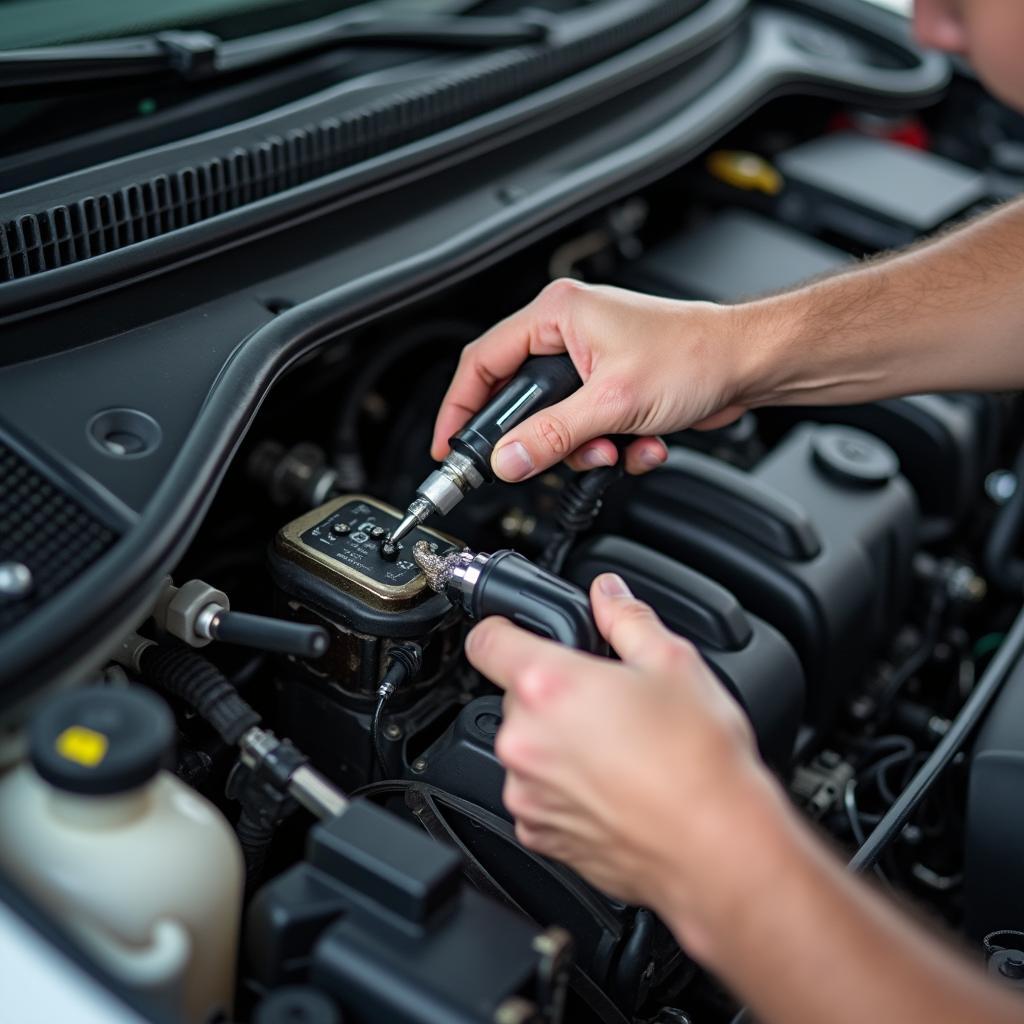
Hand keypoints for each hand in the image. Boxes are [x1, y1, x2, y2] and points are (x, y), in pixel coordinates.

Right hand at [431, 279, 753, 481]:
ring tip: (616, 448)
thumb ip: (553, 435)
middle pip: (521, 400)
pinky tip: (642, 443)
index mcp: (557, 314)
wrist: (750, 365)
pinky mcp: (614, 388)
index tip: (451, 447)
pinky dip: (612, 445)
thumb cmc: (696, 355)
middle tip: (545, 461)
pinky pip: (589, 428)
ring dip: (585, 448)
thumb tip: (508, 459)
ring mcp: (592, 362)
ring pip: (557, 422)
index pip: (484, 361)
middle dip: (544, 439)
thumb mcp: (613, 402)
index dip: (461, 407)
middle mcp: (570, 333)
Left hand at [464, 573, 788, 960]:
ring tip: (618, 749)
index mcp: (548, 687)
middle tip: (606, 701)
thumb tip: (608, 595)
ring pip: (527, 747)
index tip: (518, 633)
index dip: (503, 628)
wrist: (718, 850)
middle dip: (553, 693)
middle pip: (516, 696)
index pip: (486, 640)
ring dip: (557, 743)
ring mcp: (528, 793)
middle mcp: (524, 741)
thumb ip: (627, 619)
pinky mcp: (540, 834)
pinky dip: (564, 788)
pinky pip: (538, 794)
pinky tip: (613, 786)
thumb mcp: (673, 663)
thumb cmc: (700, 763)